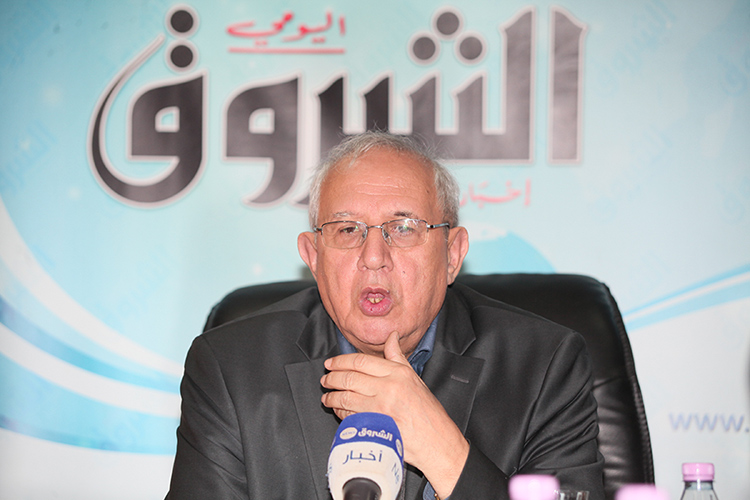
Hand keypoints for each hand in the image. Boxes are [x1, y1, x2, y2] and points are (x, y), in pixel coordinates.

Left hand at [320, 331, 468, 497]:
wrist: (437, 441)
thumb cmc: (428, 412)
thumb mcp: (415, 378)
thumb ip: (398, 357)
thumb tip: (392, 336)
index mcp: (397, 373)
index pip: (361, 361)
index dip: (341, 361)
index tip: (331, 363)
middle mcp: (388, 388)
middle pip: (349, 378)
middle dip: (332, 378)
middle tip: (325, 379)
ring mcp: (381, 408)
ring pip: (346, 398)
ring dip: (331, 397)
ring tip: (327, 397)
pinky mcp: (376, 426)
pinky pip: (350, 416)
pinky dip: (340, 412)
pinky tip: (338, 410)